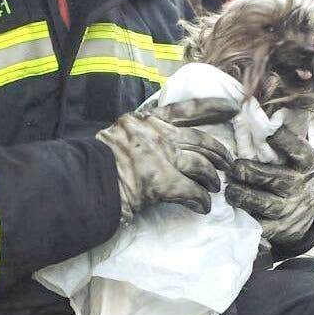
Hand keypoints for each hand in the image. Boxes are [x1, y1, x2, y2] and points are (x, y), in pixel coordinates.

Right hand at [97, 101, 234, 220]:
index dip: (211, 108)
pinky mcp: (163, 182)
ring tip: (215, 187)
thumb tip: (157, 150)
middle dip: (218, 152)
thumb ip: (138, 137)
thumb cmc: (94, 164)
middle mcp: (156, 134)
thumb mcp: (116, 137)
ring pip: (200, 165)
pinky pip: (192, 191)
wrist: (81, 183)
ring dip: (211, 178)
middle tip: (228, 163)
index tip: (232, 108)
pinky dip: (200, 200)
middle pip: (199, 140)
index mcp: (143, 121)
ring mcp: (161, 157)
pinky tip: (203, 207)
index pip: (183, 110)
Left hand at [225, 125, 313, 245]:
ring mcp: (290, 208)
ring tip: (229, 190)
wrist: (312, 208)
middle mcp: (300, 185)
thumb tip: (251, 107)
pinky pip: (261, 226)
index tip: (269, 131)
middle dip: (253, 173)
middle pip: (277, 179)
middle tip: (236, 167)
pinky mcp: (280, 228)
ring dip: (244, 196)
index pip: (297, 149)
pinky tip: (232, 211)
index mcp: (306, 162)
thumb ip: (281, 138)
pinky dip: (246, 219)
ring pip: (266, 204)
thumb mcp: (298, 154)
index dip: (284, 140)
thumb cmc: (294, 170)